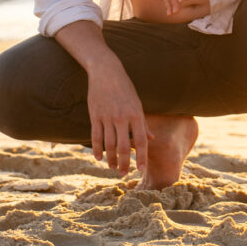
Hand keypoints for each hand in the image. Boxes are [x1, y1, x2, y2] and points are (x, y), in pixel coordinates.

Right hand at [87, 57, 153, 176]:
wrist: (106, 71)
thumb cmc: (125, 87)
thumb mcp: (137, 103)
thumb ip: (143, 123)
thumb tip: (151, 139)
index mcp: (135, 114)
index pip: (140, 141)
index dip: (141, 157)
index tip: (140, 169)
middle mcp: (122, 117)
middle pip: (123, 147)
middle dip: (124, 163)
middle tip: (124, 174)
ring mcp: (107, 117)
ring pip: (109, 145)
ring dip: (110, 159)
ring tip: (112, 168)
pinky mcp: (95, 115)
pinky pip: (96, 137)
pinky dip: (97, 149)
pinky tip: (99, 158)